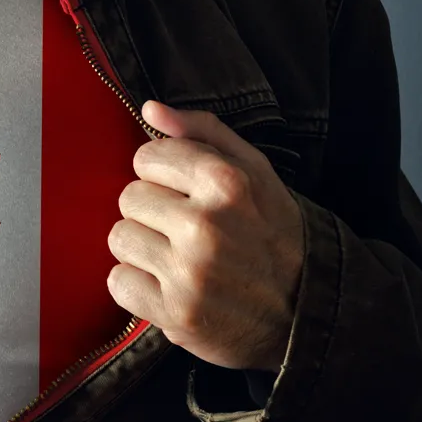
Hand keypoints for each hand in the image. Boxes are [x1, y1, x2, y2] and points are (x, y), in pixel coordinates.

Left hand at [106, 101, 304, 373]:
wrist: (304, 311)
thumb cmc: (273, 233)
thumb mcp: (255, 172)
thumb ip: (203, 133)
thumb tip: (150, 109)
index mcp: (227, 182)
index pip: (146, 157)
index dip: (161, 174)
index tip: (183, 193)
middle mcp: (205, 225)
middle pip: (129, 197)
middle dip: (151, 211)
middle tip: (183, 230)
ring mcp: (188, 272)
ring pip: (119, 238)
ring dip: (141, 248)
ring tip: (176, 257)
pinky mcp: (173, 312)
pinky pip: (117, 281)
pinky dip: (136, 285)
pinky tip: (167, 285)